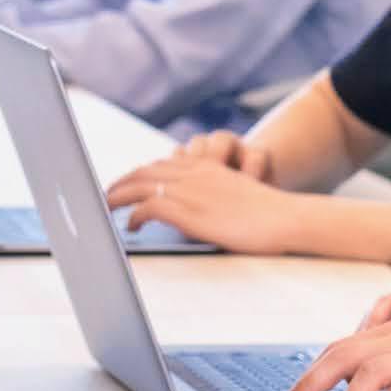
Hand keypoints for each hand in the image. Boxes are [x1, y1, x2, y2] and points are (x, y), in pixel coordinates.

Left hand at [104, 147, 298, 253]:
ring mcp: (191, 190)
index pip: (159, 165)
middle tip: (103, 197)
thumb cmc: (267, 216)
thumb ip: (210, 198)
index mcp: (205, 168)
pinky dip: (134, 215)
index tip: (122, 185)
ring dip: (117, 196)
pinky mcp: (190, 210)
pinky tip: (131, 226)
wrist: (287, 218)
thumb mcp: (234, 196)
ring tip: (105, 208)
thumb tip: (189, 216)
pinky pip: (149, 206)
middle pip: (144, 171)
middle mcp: (194, 173)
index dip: (136, 174)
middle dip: (120, 183)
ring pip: (140, 184)